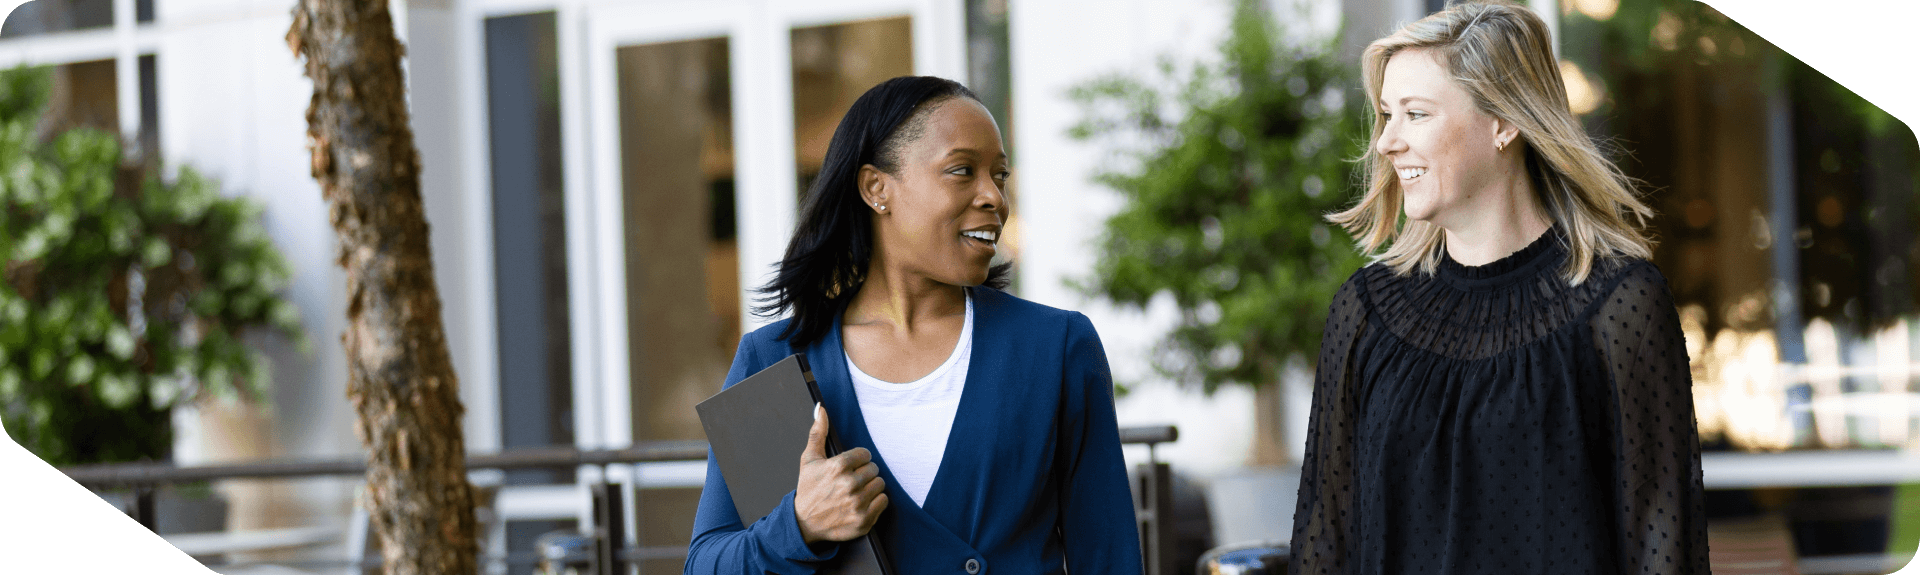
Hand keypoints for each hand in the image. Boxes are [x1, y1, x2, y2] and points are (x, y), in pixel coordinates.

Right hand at [794, 403, 887, 543]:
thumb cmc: (808, 489)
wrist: (803, 523)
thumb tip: (821, 408)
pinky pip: (883, 501)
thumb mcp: (809, 459)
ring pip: (880, 485)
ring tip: (856, 492)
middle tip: (851, 481)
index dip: (857, 460)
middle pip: (874, 469)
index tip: (849, 468)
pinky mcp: (863, 520)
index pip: (865, 454)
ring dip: (870, 487)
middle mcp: (849, 485)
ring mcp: (857, 504)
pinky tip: (861, 503)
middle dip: (864, 473)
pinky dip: (875, 502)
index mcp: (838, 467)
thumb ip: (818, 432)